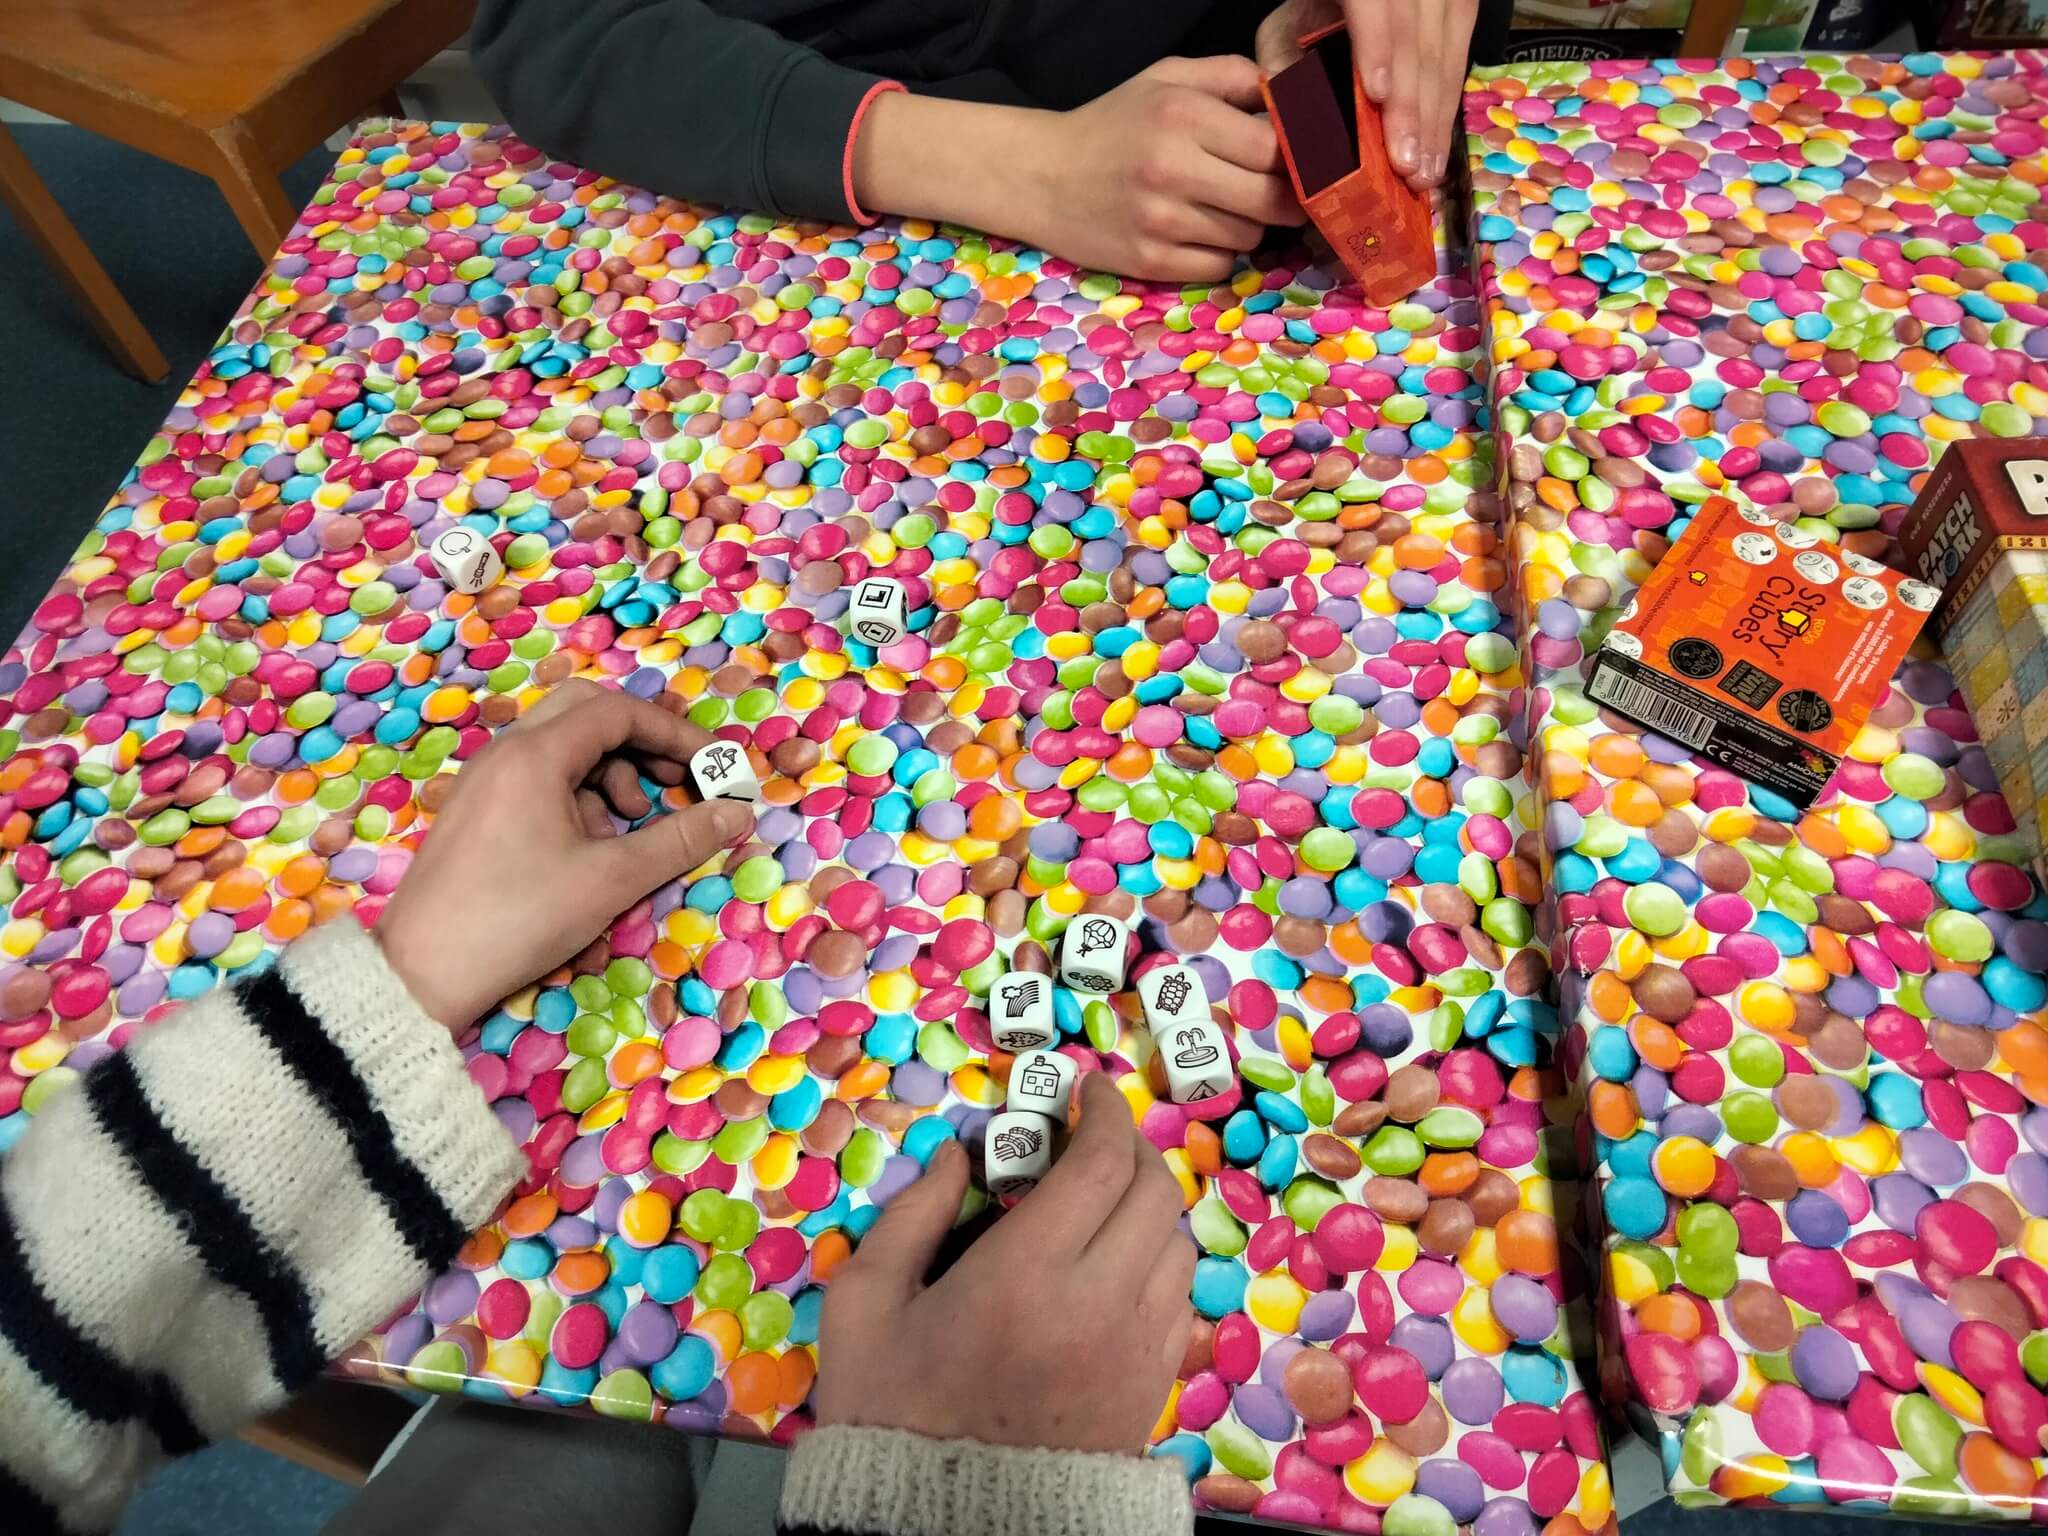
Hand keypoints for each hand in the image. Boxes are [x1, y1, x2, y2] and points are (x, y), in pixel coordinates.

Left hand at [377, 679, 755, 1030]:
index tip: (715, 770)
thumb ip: (680, 840)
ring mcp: (485, 781)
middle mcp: (506, 753)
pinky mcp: (476, 813)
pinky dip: (578, 801)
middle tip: (676, 784)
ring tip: (630, 830)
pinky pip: (539, 782)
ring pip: (563, 750)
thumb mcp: (611, 880)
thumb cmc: (519, 918)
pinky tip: (589, 852)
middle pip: (587, 715)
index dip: (676, 735)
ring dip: (611, 777)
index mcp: (535, 755)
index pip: (619, 712)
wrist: (422, 972)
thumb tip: (738, 813)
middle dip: (642, 745)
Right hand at [814, 1074, 1194, 1452]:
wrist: (942, 1524)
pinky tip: (1120, 1261)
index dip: (1103, 1111)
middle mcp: (1098, 1305)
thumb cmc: (891, 1413)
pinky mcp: (1150, 1389)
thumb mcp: (864, 1307)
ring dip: (1149, 1204)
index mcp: (1025, 1276)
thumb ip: (908, 1218)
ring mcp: (1134, 1351)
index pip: (1101, 1163)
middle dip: (1132, 1147)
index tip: (1087, 1087)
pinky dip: (1160, 1262)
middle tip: (1097, 1134)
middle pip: (1154, 1193)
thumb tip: (954, 1155)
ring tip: (1108, 1196)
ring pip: (1177, 1245)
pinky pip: (1180, 1300)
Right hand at [1032, 56, 1302, 281]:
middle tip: (1274, 193)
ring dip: (1246, 226)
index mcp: (1183, 115)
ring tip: (1218, 208)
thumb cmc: (1113, 124)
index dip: (1295, 158)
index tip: (1295, 162)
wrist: (1041, 176)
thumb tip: (1292, 101)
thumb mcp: (1168, 78)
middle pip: (1272, 200)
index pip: (1274, 148)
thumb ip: (1233, 77)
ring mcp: (1161, 222)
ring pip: (1249, 237)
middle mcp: (1173, 169)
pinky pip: (1219, 267)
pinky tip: (1195, 234)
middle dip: (1283, 199)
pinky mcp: (1150, 263)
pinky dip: (1217, 254)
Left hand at [1256, 0, 1478, 188]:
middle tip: (1405, 162)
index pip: (1371, 2)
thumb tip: (1294, 126)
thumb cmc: (1307, 18)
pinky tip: (1439, 147)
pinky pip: (1460, 58)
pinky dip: (1447, 107)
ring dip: (1434, 117)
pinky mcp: (1459, 9)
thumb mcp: (1284, 34)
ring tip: (1426, 170)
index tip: (1377, 93)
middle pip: (1413, 37)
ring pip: (1443, 52)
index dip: (1376, 44)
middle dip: (1410, 104)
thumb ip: (1285, 67)